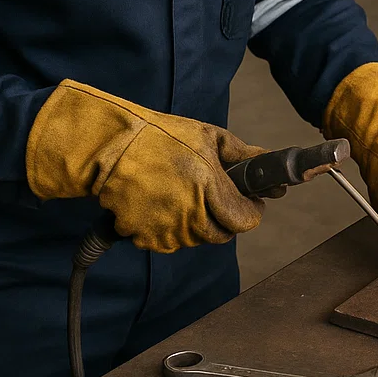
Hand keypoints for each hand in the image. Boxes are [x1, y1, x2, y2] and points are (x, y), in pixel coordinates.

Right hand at [27, 80, 267, 252]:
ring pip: (197, 239)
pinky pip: (171, 241)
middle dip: (227, 217)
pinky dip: (173, 228)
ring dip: (200, 223)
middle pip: (223, 234)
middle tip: (217, 196)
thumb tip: (266, 161)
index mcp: (210, 187)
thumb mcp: (207, 135)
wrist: (111, 149)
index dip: (251, 210)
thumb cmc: (161, 137)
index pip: (245, 219)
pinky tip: (165, 204)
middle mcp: (191, 215)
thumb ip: (241, 153)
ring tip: (187, 194)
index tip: (250, 200)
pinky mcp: (147, 239)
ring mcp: (168, 230)